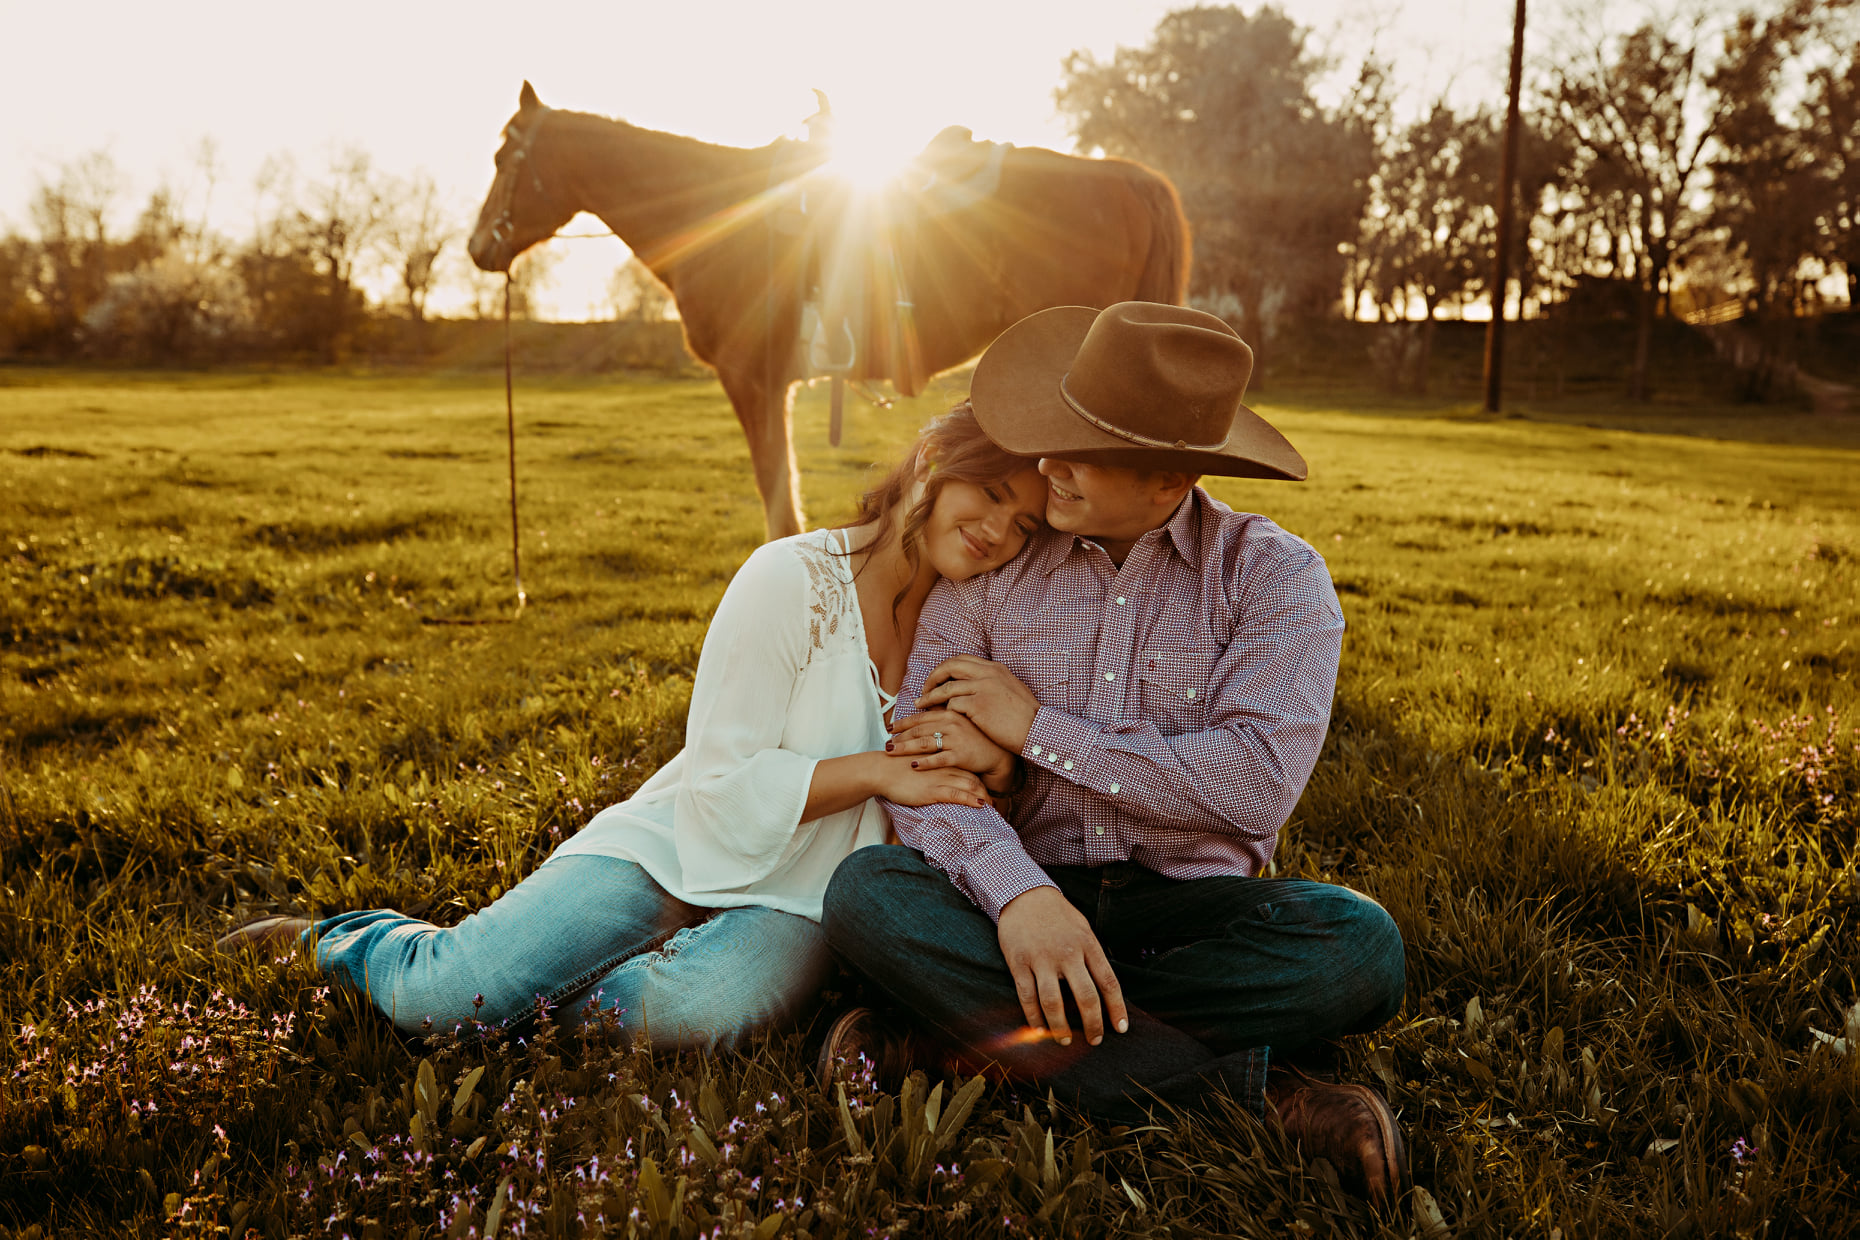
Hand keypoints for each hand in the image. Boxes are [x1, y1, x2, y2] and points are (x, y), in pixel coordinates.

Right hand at [872, 752, 991, 808]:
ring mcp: (941, 777)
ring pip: (970, 785)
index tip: (986, 789)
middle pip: (973, 776)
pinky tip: (981, 805)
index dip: (979, 779)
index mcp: (941, 758)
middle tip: (995, 801)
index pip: (967, 768)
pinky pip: (958, 794)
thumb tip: (929, 775)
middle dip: (986, 789)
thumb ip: (926, 766)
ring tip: (993, 807)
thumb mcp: (915, 762)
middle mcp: (945, 766)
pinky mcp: (934, 789)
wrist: (881, 769)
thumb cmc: (894, 766)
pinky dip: (971, 800)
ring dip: (984, 797)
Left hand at [888, 709, 1016, 789]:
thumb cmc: (977, 738)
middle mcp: (951, 724)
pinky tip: (913, 766)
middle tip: (886, 744)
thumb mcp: (961, 721)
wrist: (998, 754)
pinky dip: (925, 763)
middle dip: (899, 737)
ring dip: (905, 748)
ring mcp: (956, 739)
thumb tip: (922, 712)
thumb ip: (942, 717)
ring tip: (892, 752)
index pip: (920, 717)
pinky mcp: (960, 755)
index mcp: (949, 713)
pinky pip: (938, 759)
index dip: (902, 723)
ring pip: (924, 743)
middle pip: (918, 730)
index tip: (889, 728)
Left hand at [916, 656, 1041, 754]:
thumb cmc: (1025, 716)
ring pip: (946, 687)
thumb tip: (976, 682)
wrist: (1036, 730)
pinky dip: (943, 711)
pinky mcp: (978, 705)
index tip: (936, 680)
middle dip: (933, 678)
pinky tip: (938, 719)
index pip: (961, 659)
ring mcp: (982, 688)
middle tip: (924, 690)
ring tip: (921, 706)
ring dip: (930, 697)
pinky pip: (952, 704)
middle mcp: (987, 674)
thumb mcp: (1011, 689)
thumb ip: (993, 682)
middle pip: (949, 667)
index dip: (945, 668)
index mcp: (995, 668)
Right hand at [996, 886, 1127, 1047]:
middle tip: (1095, 1040)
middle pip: (1085, 997)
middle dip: (1093, 1024)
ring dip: (1061, 1028)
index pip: (1108, 982)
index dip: (1117, 1009)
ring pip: (1053, 1002)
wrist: (1023, 893)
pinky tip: (1039, 1029)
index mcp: (1087, 944)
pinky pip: (1027, 996)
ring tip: (1065, 1041)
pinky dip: (1033, 1017)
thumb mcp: (1083, 928)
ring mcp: (1041, 958)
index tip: (1120, 1029)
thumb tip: (1104, 988)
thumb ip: (1092, 955)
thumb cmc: (1057, 914)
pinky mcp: (1018, 962)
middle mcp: (1067, 953)